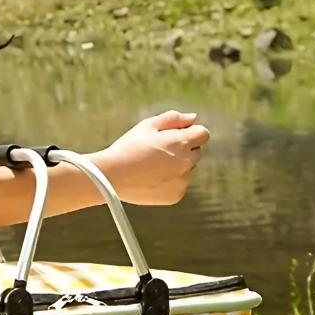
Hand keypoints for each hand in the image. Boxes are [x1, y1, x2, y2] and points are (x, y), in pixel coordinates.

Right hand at [92, 110, 209, 205]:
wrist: (111, 177)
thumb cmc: (127, 148)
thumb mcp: (147, 126)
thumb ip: (173, 118)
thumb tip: (193, 118)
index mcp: (181, 142)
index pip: (203, 134)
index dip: (190, 133)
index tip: (175, 137)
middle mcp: (186, 162)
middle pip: (196, 152)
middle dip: (183, 150)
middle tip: (158, 152)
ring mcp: (182, 181)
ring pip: (187, 170)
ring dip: (176, 167)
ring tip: (151, 167)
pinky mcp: (176, 196)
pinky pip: (179, 185)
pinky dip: (169, 182)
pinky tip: (151, 179)